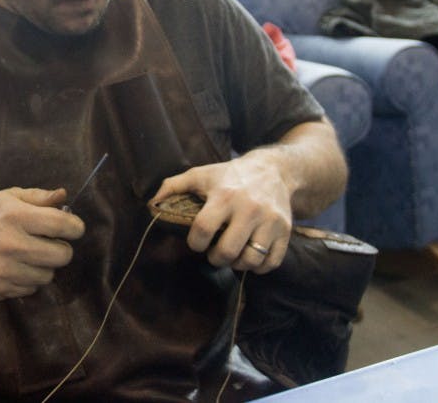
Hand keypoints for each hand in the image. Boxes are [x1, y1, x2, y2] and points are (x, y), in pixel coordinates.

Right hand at [0, 187, 84, 298]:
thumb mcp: (10, 197)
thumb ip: (39, 196)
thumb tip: (63, 195)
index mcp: (15, 216)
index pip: (61, 225)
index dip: (75, 227)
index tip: (73, 228)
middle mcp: (10, 244)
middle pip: (61, 256)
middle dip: (62, 248)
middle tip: (52, 243)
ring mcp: (4, 269)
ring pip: (48, 276)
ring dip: (45, 265)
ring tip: (33, 255)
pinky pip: (32, 288)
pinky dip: (30, 279)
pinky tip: (20, 266)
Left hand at [150, 155, 292, 273]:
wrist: (274, 170)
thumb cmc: (230, 175)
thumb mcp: (201, 174)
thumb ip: (173, 186)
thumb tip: (152, 204)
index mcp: (224, 195)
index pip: (202, 229)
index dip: (194, 243)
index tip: (196, 242)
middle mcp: (249, 208)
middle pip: (226, 251)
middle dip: (215, 258)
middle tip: (214, 253)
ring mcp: (270, 221)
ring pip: (250, 260)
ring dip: (237, 264)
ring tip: (232, 255)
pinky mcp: (285, 231)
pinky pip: (271, 262)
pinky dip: (259, 267)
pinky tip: (250, 258)